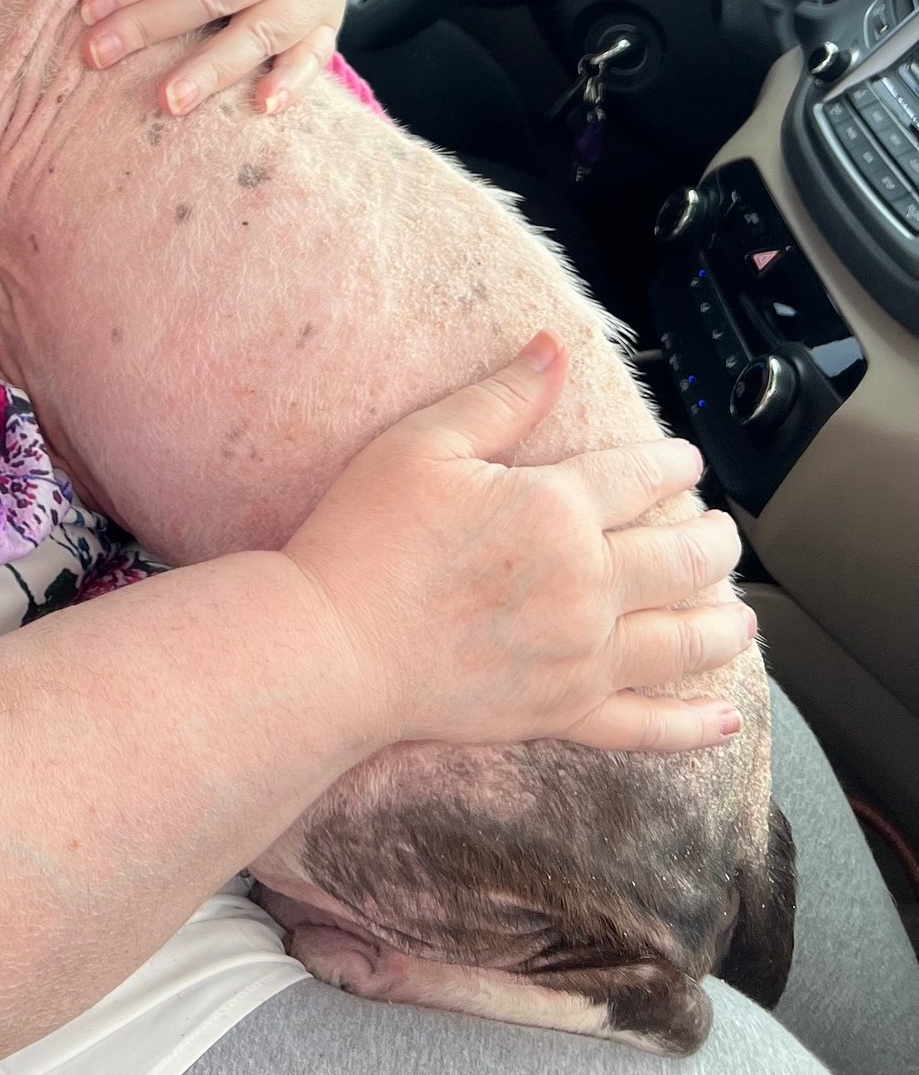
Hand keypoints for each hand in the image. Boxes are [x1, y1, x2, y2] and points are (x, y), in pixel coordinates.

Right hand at [282, 334, 752, 754]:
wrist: (332, 647)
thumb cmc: (365, 539)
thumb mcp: (421, 444)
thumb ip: (498, 398)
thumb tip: (555, 347)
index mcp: (555, 510)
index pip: (638, 478)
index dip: (670, 464)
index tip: (685, 461)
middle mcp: (586, 585)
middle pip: (679, 559)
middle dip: (712, 542)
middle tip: (721, 532)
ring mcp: (581, 657)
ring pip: (681, 641)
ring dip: (721, 625)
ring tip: (741, 618)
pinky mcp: (561, 714)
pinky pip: (646, 726)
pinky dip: (691, 726)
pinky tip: (721, 719)